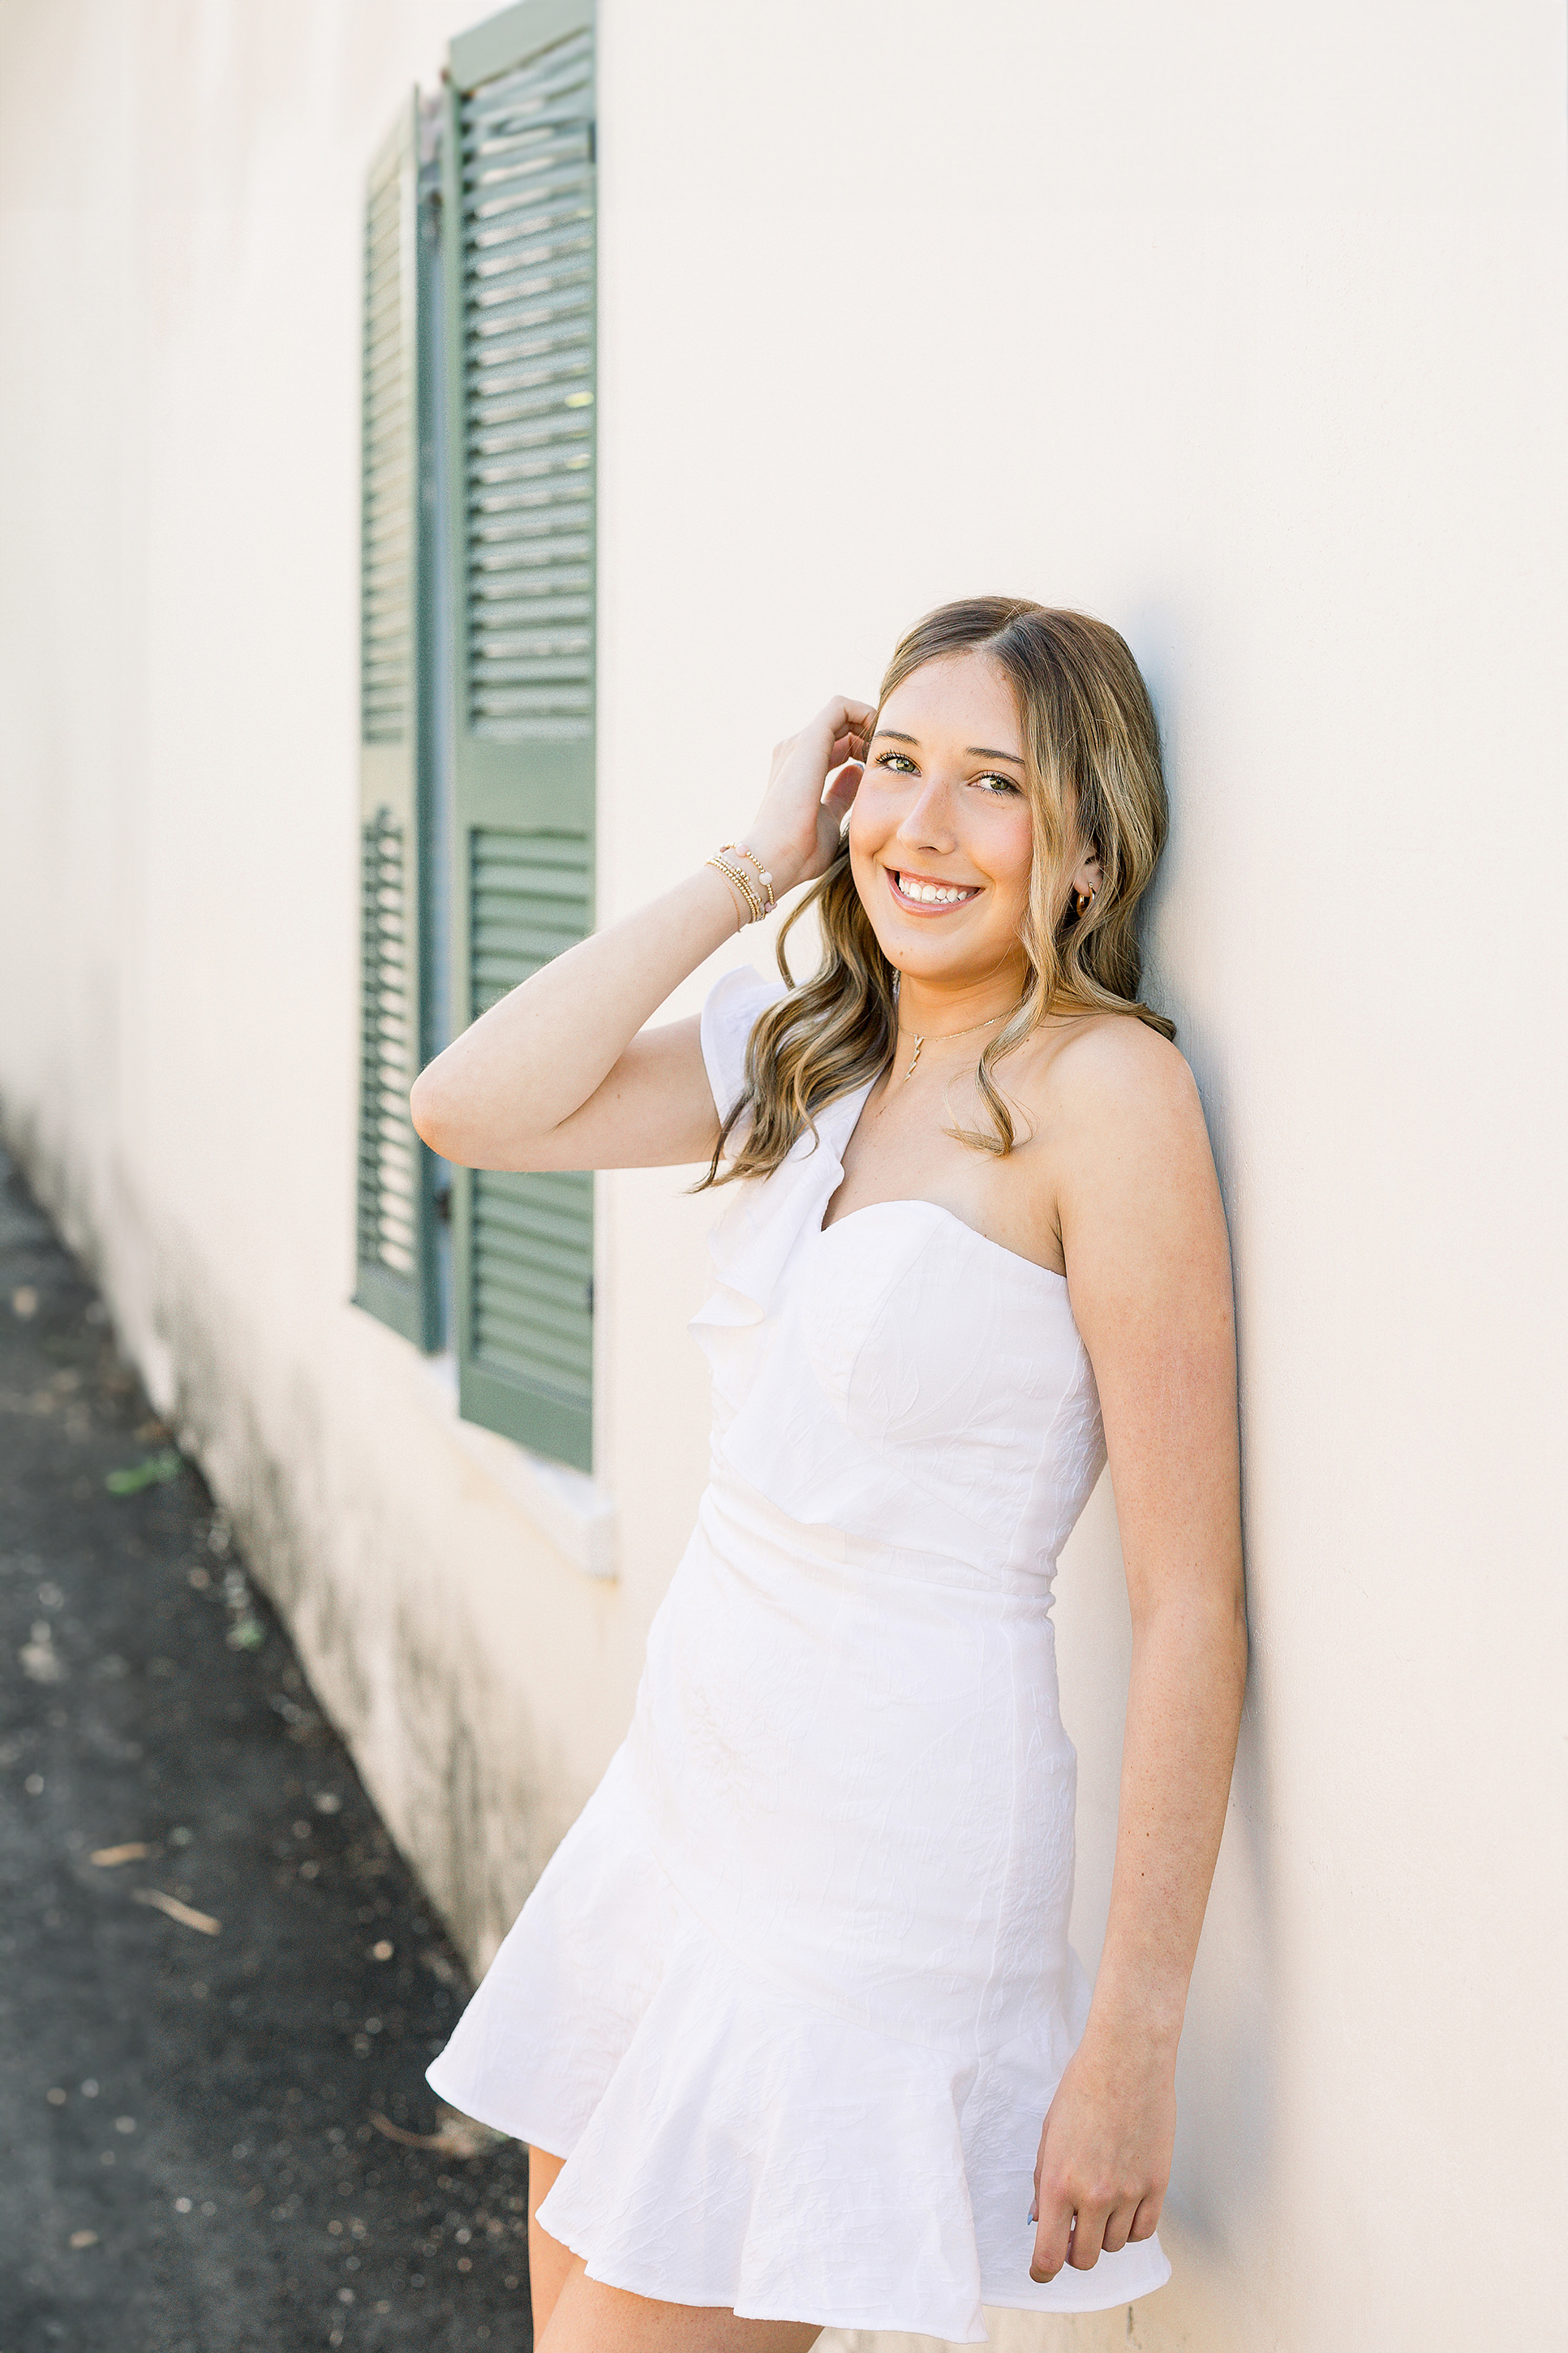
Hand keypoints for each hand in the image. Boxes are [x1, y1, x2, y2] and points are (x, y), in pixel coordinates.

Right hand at [743, 696, 876, 898]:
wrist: (774, 858)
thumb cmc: (799, 851)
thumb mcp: (829, 819)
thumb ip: (841, 794)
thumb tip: (857, 772)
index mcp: (798, 770)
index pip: (835, 744)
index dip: (862, 748)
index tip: (881, 767)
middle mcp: (794, 751)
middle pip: (839, 726)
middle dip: (868, 734)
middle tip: (888, 757)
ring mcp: (798, 743)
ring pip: (841, 712)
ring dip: (868, 723)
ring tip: (886, 748)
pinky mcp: (808, 740)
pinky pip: (841, 706)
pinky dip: (865, 713)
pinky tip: (880, 738)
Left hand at [1028, 2032, 1174, 2280]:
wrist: (1126, 2060)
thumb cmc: (1082, 2089)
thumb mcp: (1049, 2134)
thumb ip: (1043, 2181)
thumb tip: (1042, 2221)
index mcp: (1058, 2182)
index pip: (1049, 2255)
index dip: (1042, 2271)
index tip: (1041, 2270)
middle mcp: (1093, 2195)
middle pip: (1082, 2259)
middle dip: (1072, 2251)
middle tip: (1071, 2231)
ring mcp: (1128, 2193)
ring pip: (1113, 2246)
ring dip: (1102, 2234)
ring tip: (1099, 2202)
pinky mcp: (1156, 2185)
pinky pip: (1143, 2231)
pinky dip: (1131, 2227)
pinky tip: (1124, 2205)